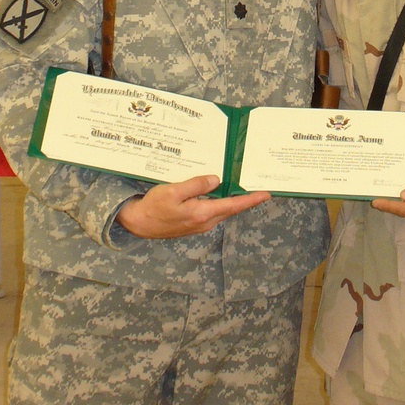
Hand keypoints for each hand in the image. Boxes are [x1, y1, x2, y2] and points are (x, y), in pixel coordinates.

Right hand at [116, 173, 269, 238]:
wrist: (138, 224)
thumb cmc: (154, 207)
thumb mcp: (173, 191)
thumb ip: (196, 185)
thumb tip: (215, 180)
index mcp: (202, 213)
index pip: (232, 206)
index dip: (250, 200)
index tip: (266, 194)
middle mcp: (204, 221)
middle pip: (230, 209)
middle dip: (244, 199)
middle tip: (257, 186)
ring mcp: (199, 224)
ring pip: (220, 210)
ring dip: (231, 200)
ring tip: (240, 187)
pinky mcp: (192, 223)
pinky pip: (211, 211)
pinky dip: (218, 202)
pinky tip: (216, 192)